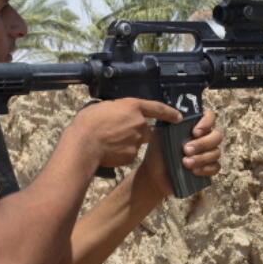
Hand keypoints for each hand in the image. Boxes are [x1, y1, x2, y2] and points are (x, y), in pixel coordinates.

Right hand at [66, 98, 182, 168]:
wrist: (84, 145)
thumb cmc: (88, 123)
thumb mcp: (101, 107)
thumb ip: (114, 109)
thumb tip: (113, 113)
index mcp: (132, 107)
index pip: (158, 108)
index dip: (169, 112)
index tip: (178, 117)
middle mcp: (139, 123)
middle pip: (147, 129)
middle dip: (139, 131)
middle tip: (121, 132)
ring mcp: (137, 141)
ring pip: (138, 142)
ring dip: (128, 142)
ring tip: (110, 142)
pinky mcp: (132, 156)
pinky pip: (130, 154)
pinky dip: (122, 153)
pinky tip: (109, 152)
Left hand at [137, 109, 223, 196]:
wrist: (155, 176)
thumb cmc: (158, 153)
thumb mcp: (160, 136)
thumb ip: (169, 124)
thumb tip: (176, 116)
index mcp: (193, 127)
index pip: (209, 117)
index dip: (207, 122)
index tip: (195, 132)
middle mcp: (203, 139)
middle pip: (216, 136)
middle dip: (202, 143)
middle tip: (186, 150)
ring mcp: (207, 154)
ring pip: (216, 152)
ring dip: (202, 158)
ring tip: (185, 163)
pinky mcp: (207, 169)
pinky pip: (216, 167)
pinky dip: (206, 169)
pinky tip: (194, 171)